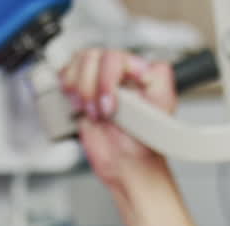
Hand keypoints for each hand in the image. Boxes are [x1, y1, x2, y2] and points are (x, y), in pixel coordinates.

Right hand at [59, 48, 177, 192]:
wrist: (128, 165)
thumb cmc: (146, 142)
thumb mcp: (164, 105)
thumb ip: (159, 76)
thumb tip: (143, 63)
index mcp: (138, 70)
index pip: (114, 57)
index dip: (108, 80)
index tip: (112, 106)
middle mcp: (118, 73)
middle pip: (92, 57)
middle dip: (93, 88)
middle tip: (103, 112)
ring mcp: (98, 81)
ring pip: (77, 63)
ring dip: (81, 90)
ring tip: (92, 110)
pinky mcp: (81, 93)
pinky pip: (65, 75)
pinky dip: (67, 88)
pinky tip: (80, 106)